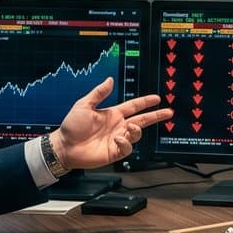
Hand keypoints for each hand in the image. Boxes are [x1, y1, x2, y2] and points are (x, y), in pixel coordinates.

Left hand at [51, 78, 171, 169]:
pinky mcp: (114, 152)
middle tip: (169, 112)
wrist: (64, 146)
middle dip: (156, 116)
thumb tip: (110, 80)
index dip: (145, 102)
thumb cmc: (72, 126)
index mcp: (113, 114)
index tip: (157, 98)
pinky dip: (126, 143)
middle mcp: (118, 126)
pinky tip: (118, 139)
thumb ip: (99, 93)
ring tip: (131, 128)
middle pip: (142, 120)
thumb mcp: (84, 105)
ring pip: (137, 135)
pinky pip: (127, 148)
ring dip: (137, 131)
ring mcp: (117, 140)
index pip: (134, 106)